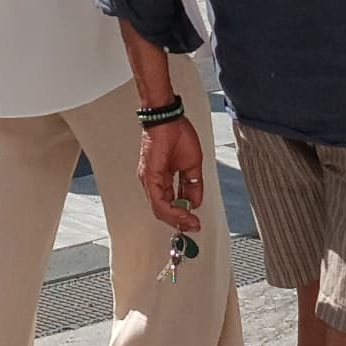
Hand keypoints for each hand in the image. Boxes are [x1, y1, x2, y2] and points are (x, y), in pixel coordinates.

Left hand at [136, 113, 205, 233]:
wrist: (168, 119)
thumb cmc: (176, 134)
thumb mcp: (192, 165)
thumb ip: (193, 185)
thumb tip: (195, 202)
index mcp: (162, 178)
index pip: (170, 203)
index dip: (182, 215)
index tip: (194, 221)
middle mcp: (153, 181)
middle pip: (163, 210)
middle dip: (179, 221)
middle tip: (192, 226)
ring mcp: (149, 179)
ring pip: (159, 208)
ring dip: (176, 218)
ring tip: (189, 222)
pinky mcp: (150, 176)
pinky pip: (158, 200)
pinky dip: (171, 210)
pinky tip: (182, 212)